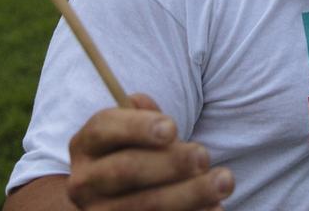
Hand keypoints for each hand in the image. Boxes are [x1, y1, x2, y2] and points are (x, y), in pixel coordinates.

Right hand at [66, 94, 233, 209]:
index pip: (103, 128)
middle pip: (125, 170)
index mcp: (86, 144)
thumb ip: (143, 115)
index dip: (137, 127)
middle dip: (169, 163)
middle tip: (204, 156)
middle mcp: (84, 182)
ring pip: (144, 205)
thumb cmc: (138, 152)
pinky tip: (215, 207)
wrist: (123, 198)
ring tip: (224, 181)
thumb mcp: (136, 130)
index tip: (172, 127)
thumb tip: (146, 108)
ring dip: (189, 194)